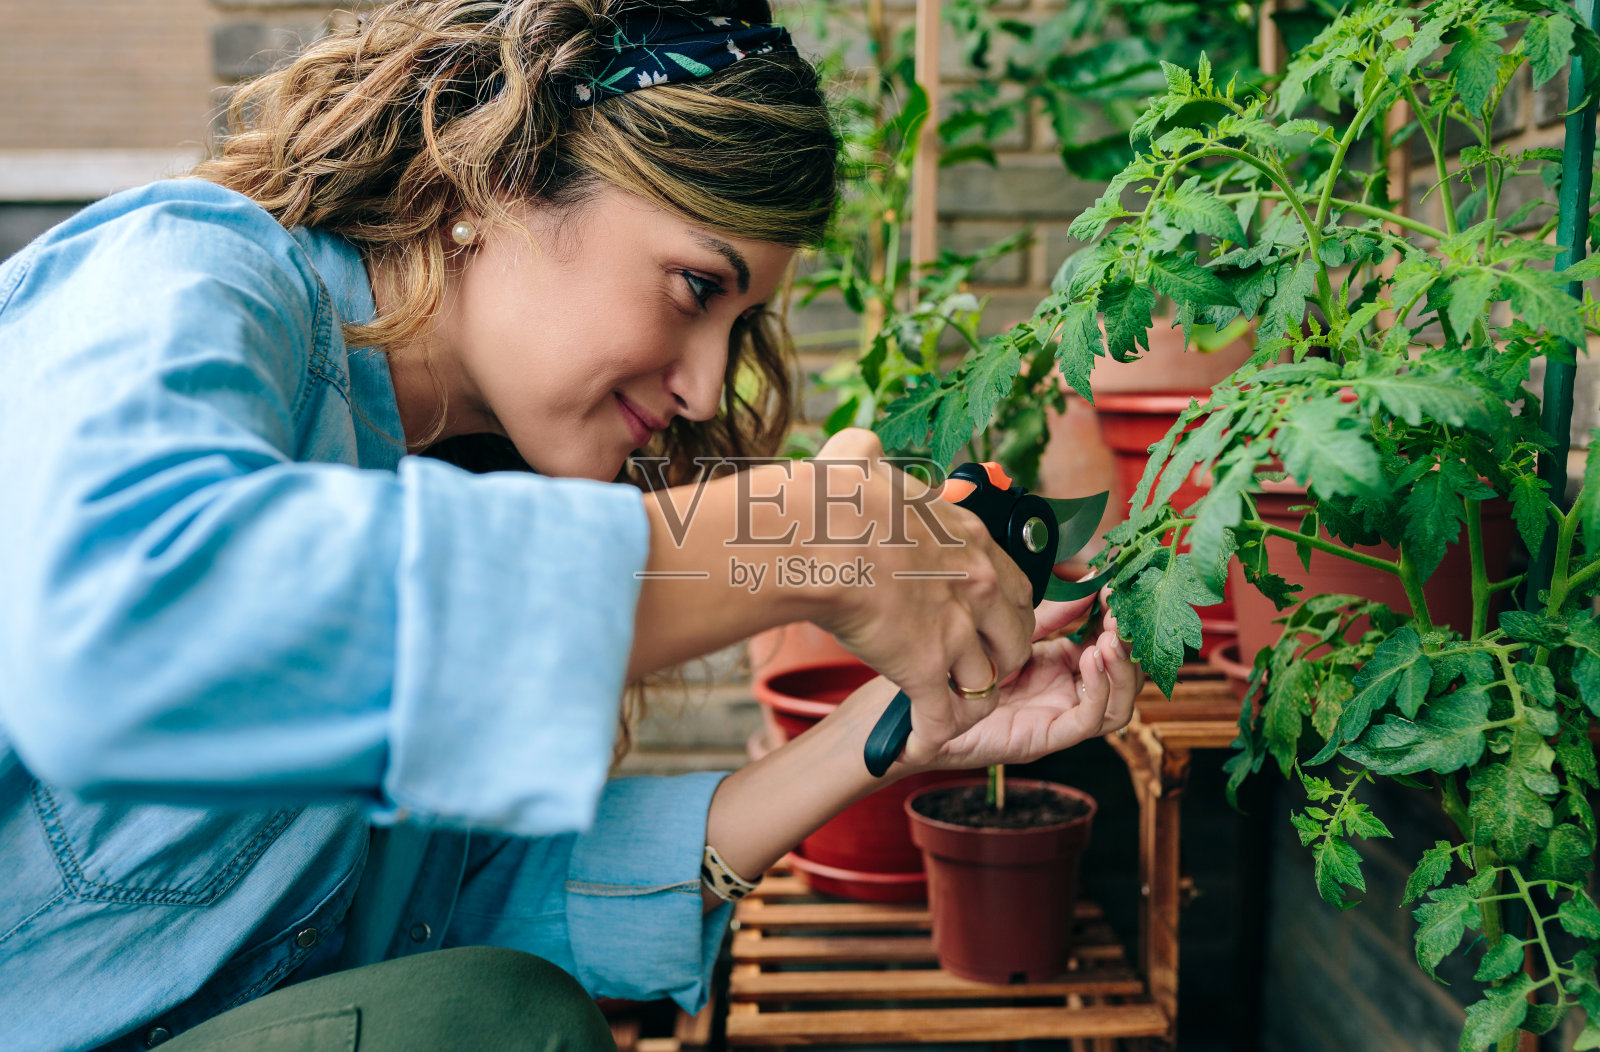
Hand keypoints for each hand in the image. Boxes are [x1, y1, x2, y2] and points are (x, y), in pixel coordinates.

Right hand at [802, 429, 1035, 766]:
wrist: (818, 534)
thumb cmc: (833, 495)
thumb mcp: (860, 458)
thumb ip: (870, 455)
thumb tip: (859, 446)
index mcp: (970, 537)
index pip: (1017, 584)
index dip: (1003, 609)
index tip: (985, 619)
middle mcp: (978, 584)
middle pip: (1014, 636)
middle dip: (998, 655)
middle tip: (972, 664)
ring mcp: (956, 630)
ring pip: (987, 681)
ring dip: (967, 695)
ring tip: (947, 704)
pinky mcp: (926, 668)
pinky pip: (945, 716)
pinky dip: (933, 732)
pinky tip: (921, 738)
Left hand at [908, 613, 1140, 771]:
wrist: (922, 709)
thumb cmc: (960, 671)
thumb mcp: (1012, 634)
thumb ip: (1051, 615)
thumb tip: (1089, 585)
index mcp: (1061, 664)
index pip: (1109, 644)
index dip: (1119, 620)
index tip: (1118, 590)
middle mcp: (1067, 692)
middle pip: (1123, 677)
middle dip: (1128, 644)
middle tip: (1120, 613)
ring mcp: (1060, 716)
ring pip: (1118, 703)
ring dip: (1122, 669)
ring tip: (1111, 638)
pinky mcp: (1047, 736)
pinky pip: (1090, 720)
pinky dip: (1099, 691)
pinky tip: (1092, 660)